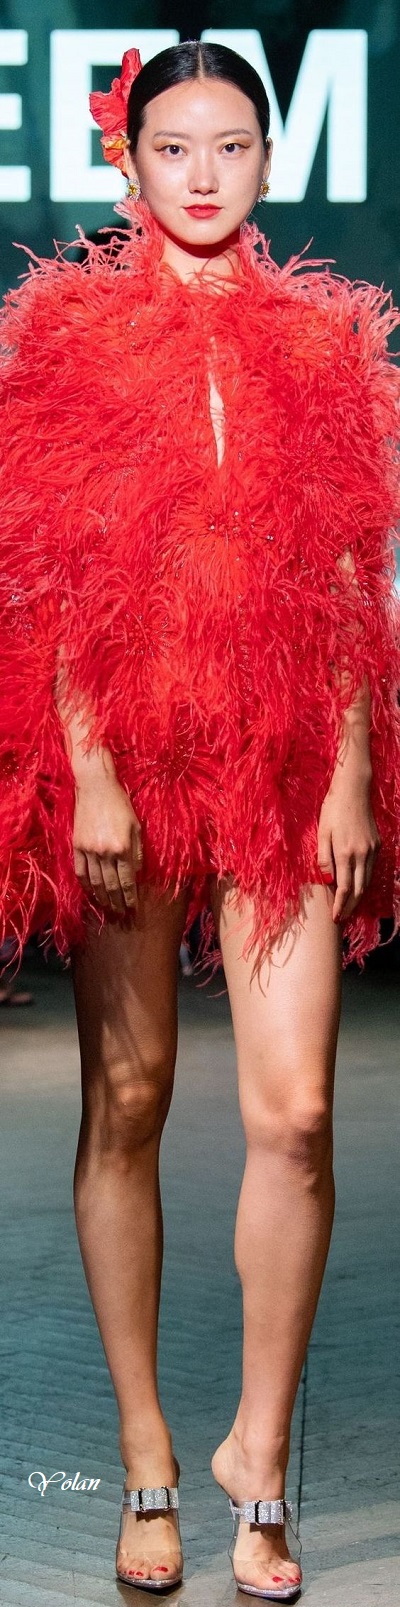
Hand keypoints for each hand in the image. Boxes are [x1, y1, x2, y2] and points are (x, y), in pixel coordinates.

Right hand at [73, 773, 142, 913]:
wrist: (96, 788)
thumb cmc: (120, 805)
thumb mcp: (136, 826)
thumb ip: (138, 852)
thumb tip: (136, 873)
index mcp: (123, 847)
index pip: (127, 880)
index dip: (130, 897)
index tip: (132, 908)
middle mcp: (105, 852)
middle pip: (111, 885)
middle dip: (117, 902)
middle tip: (120, 914)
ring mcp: (89, 850)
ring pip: (94, 882)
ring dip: (101, 898)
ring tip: (107, 907)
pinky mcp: (76, 846)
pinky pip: (80, 871)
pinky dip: (85, 885)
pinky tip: (91, 892)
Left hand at [317, 759, 380, 923]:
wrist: (354, 790)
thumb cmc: (332, 809)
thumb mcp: (322, 833)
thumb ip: (324, 858)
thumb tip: (328, 880)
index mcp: (345, 853)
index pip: (344, 888)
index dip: (340, 905)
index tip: (335, 918)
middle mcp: (362, 854)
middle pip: (359, 889)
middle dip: (351, 907)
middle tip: (343, 918)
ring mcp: (372, 849)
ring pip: (367, 880)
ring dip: (359, 896)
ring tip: (349, 907)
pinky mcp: (377, 844)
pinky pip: (371, 868)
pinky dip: (364, 880)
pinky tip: (357, 885)